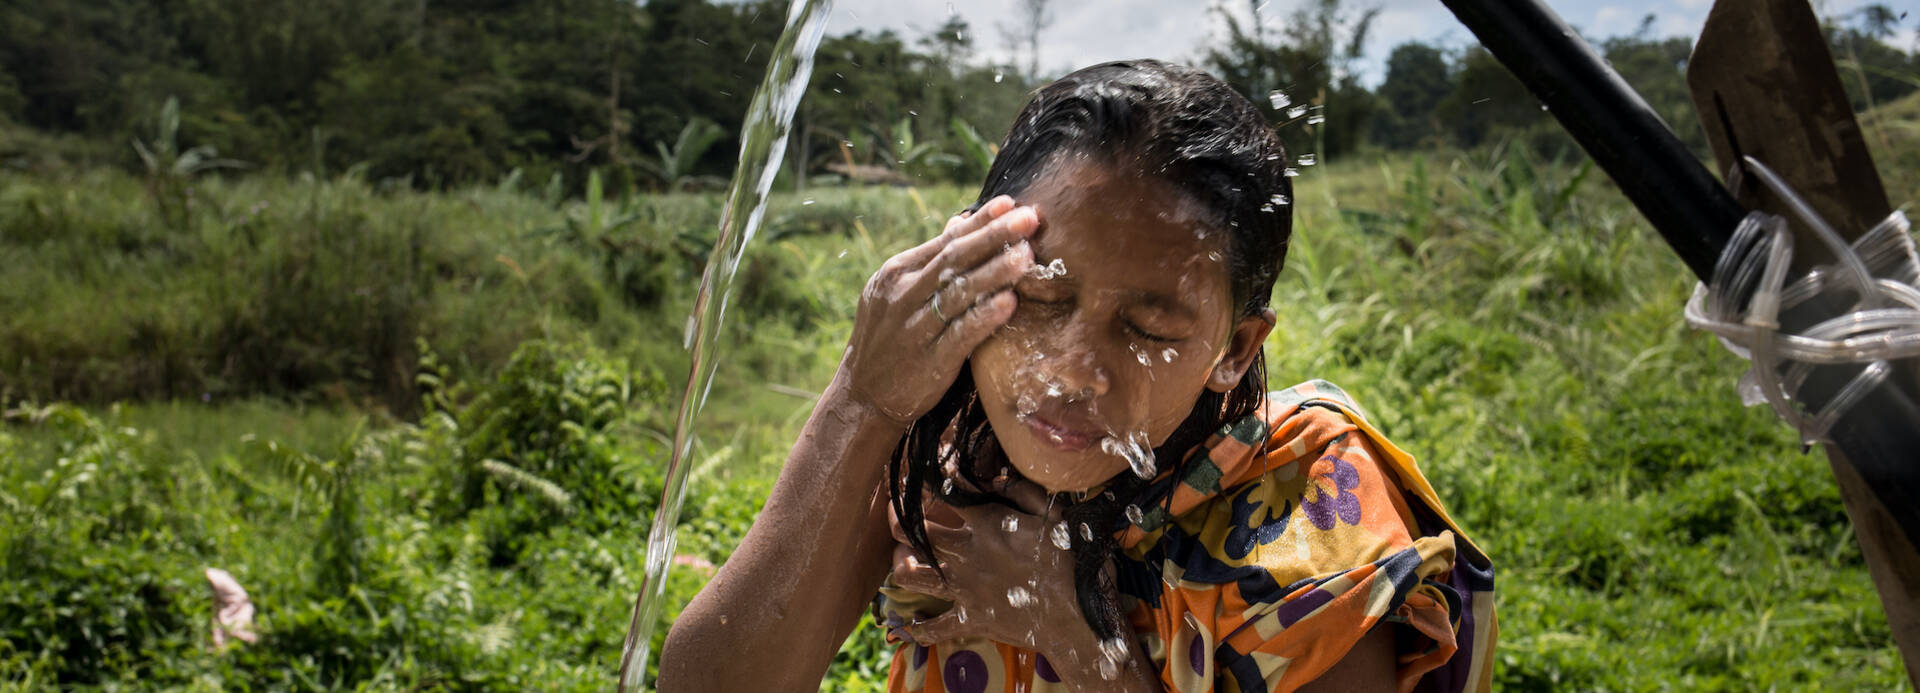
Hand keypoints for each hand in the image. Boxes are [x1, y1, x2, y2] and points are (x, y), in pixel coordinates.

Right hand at [838, 196, 1037, 425]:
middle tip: (1030, 218)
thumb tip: (961, 221)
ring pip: (959, 293)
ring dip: (995, 272)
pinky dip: (985, 317)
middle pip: (954, 259)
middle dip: (994, 236)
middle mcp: (902, 296)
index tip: (1012, 204)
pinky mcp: (928, 361)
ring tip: (1026, 256)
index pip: (945, 241)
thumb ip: (931, 260)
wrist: (862, 394)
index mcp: (896, 273)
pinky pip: (961, 333)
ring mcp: (914, 328)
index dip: (980, 222)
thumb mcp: (898, 293)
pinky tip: (1010, 302)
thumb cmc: (890, 338)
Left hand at [889, 478, 1152, 688]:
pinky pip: (934, 628)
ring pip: (910, 574)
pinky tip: (914, 624)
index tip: (917, 472)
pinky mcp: (970, 620)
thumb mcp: (1058, 516)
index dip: (925, 478)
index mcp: (989, 523)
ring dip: (901, 562)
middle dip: (897, 517)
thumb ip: (1024, 490)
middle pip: (914, 530)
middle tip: (893, 511)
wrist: (1080, 622)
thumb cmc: (1074, 565)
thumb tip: (993, 475)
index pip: (944, 492)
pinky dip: (920, 628)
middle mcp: (968, 553)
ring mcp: (965, 589)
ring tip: (903, 556)